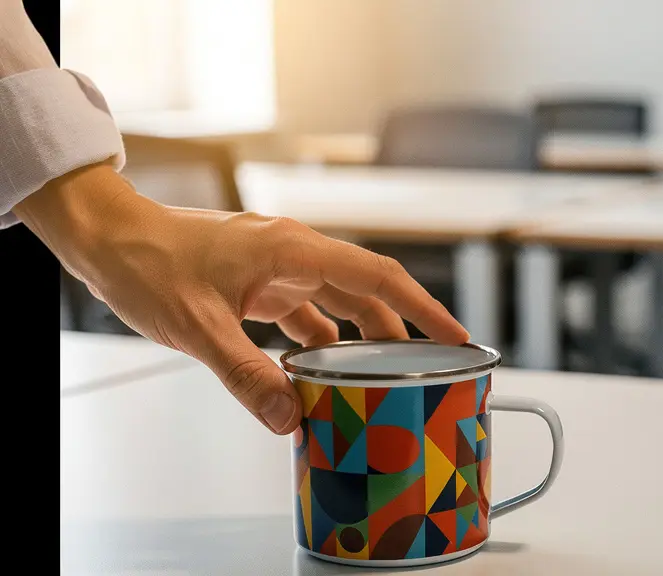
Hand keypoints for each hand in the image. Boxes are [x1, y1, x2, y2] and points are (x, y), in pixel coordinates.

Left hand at [16, 164, 469, 433]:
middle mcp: (296, 255)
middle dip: (403, 329)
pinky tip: (319, 374)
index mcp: (294, 251)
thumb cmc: (149, 264)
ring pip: (341, 305)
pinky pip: (308, 316)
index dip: (423, 307)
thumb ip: (246, 373)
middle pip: (368, 293)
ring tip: (383, 378)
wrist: (111, 240)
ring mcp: (280, 269)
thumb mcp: (198, 326)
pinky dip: (321, 345)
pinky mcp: (262, 284)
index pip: (378, 277)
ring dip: (362, 341)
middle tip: (432, 367)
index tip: (457, 335)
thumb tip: (290, 417)